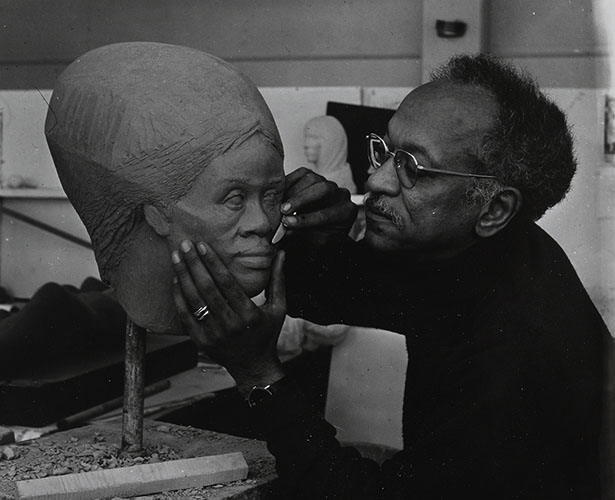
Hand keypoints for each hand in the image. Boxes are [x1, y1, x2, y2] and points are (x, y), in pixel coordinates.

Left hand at [171, 241, 286, 394]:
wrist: (253, 367)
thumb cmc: (267, 333)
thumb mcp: (279, 308)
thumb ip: (278, 280)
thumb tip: (282, 253)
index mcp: (248, 314)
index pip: (226, 282)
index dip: (213, 262)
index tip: (202, 245)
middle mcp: (230, 324)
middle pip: (207, 288)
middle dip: (194, 264)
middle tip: (185, 243)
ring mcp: (213, 334)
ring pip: (193, 300)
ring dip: (183, 276)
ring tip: (176, 256)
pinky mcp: (201, 341)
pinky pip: (185, 316)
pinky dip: (179, 297)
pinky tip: (176, 280)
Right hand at [281, 167, 357, 245]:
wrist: (324, 228)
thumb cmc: (321, 236)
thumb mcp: (316, 242)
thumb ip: (303, 234)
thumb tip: (284, 229)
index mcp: (345, 213)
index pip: (325, 215)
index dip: (304, 219)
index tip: (287, 222)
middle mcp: (340, 195)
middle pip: (323, 189)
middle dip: (300, 199)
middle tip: (283, 209)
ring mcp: (329, 183)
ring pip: (311, 179)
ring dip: (292, 191)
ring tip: (280, 203)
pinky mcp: (317, 176)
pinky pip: (302, 173)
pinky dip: (289, 182)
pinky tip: (281, 193)